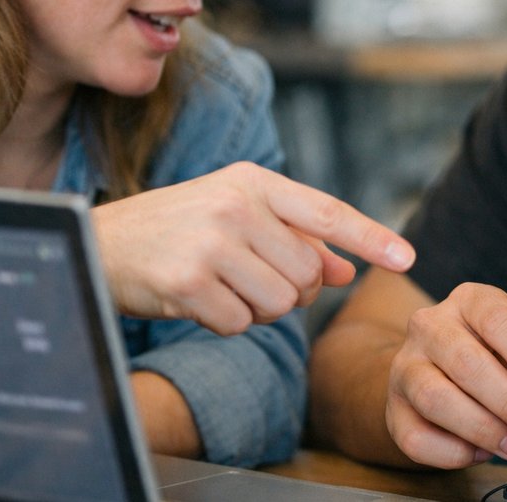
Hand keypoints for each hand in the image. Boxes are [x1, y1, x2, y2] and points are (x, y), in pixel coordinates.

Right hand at [91, 161, 414, 334]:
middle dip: (288, 291)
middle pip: (306, 275)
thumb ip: (294, 240)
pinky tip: (195, 300)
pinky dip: (224, 323)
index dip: (372, 238)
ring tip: (218, 285)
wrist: (97, 244)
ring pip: (279, 304)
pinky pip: (240, 324)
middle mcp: (235, 205)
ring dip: (256, 309)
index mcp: (252, 181)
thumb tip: (347, 270)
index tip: (408, 259)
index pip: (327, 212)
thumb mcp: (236, 219)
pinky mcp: (187, 281)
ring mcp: (210, 242)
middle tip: (247, 278)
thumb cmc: (176, 231)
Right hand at [384, 283, 506, 467]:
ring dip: (484, 428)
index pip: (495, 319)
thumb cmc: (487, 352)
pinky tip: (480, 451)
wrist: (434, 367)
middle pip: (466, 362)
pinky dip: (453, 451)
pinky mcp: (393, 409)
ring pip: (436, 398)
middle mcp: (430, 327)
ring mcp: (405, 366)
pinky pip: (418, 437)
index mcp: (468, 302)